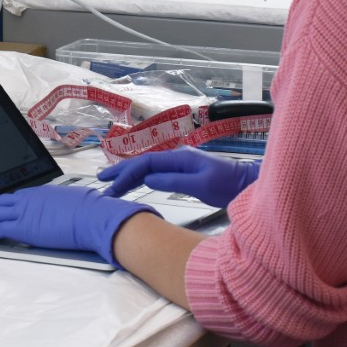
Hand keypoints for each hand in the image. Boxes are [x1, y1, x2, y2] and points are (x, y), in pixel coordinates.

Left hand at [0, 185, 156, 266]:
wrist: (91, 216)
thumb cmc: (90, 209)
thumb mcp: (76, 198)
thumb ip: (66, 202)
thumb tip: (72, 204)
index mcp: (42, 191)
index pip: (19, 196)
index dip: (9, 203)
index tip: (6, 208)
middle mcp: (30, 199)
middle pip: (3, 202)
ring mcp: (24, 212)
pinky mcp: (22, 228)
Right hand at [100, 146, 258, 207]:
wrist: (246, 184)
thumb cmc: (228, 184)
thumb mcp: (202, 184)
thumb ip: (174, 181)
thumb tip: (148, 179)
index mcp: (179, 158)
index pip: (145, 164)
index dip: (127, 174)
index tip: (113, 188)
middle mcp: (177, 158)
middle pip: (142, 163)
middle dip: (121, 172)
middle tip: (101, 181)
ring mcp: (180, 165)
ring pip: (147, 168)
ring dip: (128, 176)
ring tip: (111, 184)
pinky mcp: (183, 173)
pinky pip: (155, 174)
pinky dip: (141, 179)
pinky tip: (133, 184)